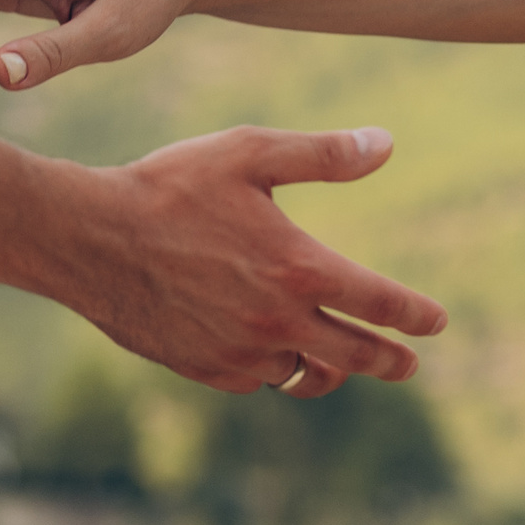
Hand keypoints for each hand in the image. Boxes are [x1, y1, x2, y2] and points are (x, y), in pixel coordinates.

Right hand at [48, 124, 447, 395]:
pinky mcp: (206, 369)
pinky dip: (272, 368)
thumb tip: (385, 145)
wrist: (88, 238)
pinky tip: (271, 352)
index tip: (436, 323)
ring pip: (304, 375)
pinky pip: (256, 380)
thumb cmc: (168, 186)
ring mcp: (241, 351)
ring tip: (338, 363)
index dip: (416, 315)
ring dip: (329, 369)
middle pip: (355, 356)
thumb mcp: (248, 152)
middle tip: (406, 364)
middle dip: (389, 360)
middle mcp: (278, 320)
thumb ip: (322, 154)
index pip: (380, 302)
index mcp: (300, 267)